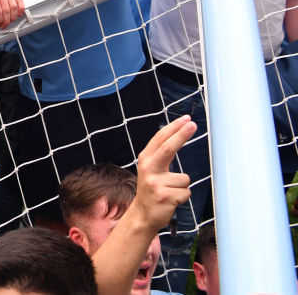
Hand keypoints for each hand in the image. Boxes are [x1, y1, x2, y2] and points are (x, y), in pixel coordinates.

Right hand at [132, 115, 195, 231]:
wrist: (143, 214)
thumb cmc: (152, 188)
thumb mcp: (151, 169)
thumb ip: (161, 153)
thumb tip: (177, 133)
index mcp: (145, 159)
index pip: (160, 139)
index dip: (174, 128)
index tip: (186, 119)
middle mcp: (148, 169)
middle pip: (167, 148)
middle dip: (181, 135)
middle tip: (193, 124)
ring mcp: (156, 183)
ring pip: (185, 178)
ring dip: (182, 186)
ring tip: (170, 191)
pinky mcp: (165, 196)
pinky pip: (186, 192)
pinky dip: (182, 197)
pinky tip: (171, 200)